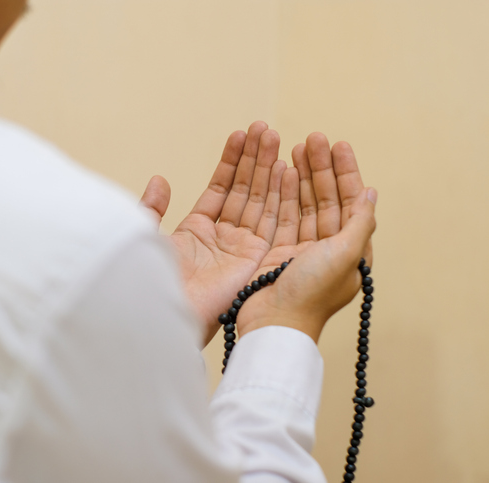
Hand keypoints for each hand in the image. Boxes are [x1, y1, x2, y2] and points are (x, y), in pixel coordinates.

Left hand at [141, 122, 287, 346]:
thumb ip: (153, 207)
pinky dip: (278, 193)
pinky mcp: (256, 258)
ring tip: (274, 136)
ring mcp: (241, 248)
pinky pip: (271, 219)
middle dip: (255, 159)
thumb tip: (159, 180)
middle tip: (265, 128)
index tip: (240, 134)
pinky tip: (283, 167)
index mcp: (197, 231)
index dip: (231, 162)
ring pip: (260, 200)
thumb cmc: (150, 277)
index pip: (221, 189)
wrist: (163, 311)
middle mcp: (223, 238)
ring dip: (268, 168)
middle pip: (245, 191)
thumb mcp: (147, 234)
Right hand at [236, 133, 376, 341]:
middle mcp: (328, 249)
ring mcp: (301, 250)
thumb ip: (360, 222)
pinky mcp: (277, 252)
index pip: (352, 202)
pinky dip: (283, 193)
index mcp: (350, 251)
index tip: (339, 145)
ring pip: (304, 204)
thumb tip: (372, 193)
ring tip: (295, 148)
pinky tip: (281, 173)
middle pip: (327, 199)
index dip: (347, 172)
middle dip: (322, 168)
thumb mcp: (345, 255)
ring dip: (302, 176)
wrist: (273, 322)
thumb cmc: (311, 293)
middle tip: (313, 138)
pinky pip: (283, 215)